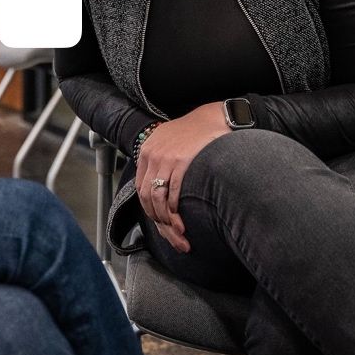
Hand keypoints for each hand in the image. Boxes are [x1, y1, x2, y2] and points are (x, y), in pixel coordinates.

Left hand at [135, 102, 227, 252]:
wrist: (214, 117)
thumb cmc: (194, 134)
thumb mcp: (168, 143)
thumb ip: (159, 164)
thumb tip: (159, 193)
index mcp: (146, 152)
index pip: (141, 190)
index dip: (150, 211)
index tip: (161, 225)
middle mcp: (152, 155)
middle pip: (148, 198)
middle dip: (159, 222)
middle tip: (173, 237)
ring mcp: (166, 158)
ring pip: (158, 199)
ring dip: (168, 221)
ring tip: (180, 234)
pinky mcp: (181, 161)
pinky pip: (173, 191)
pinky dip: (174, 208)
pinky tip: (181, 217)